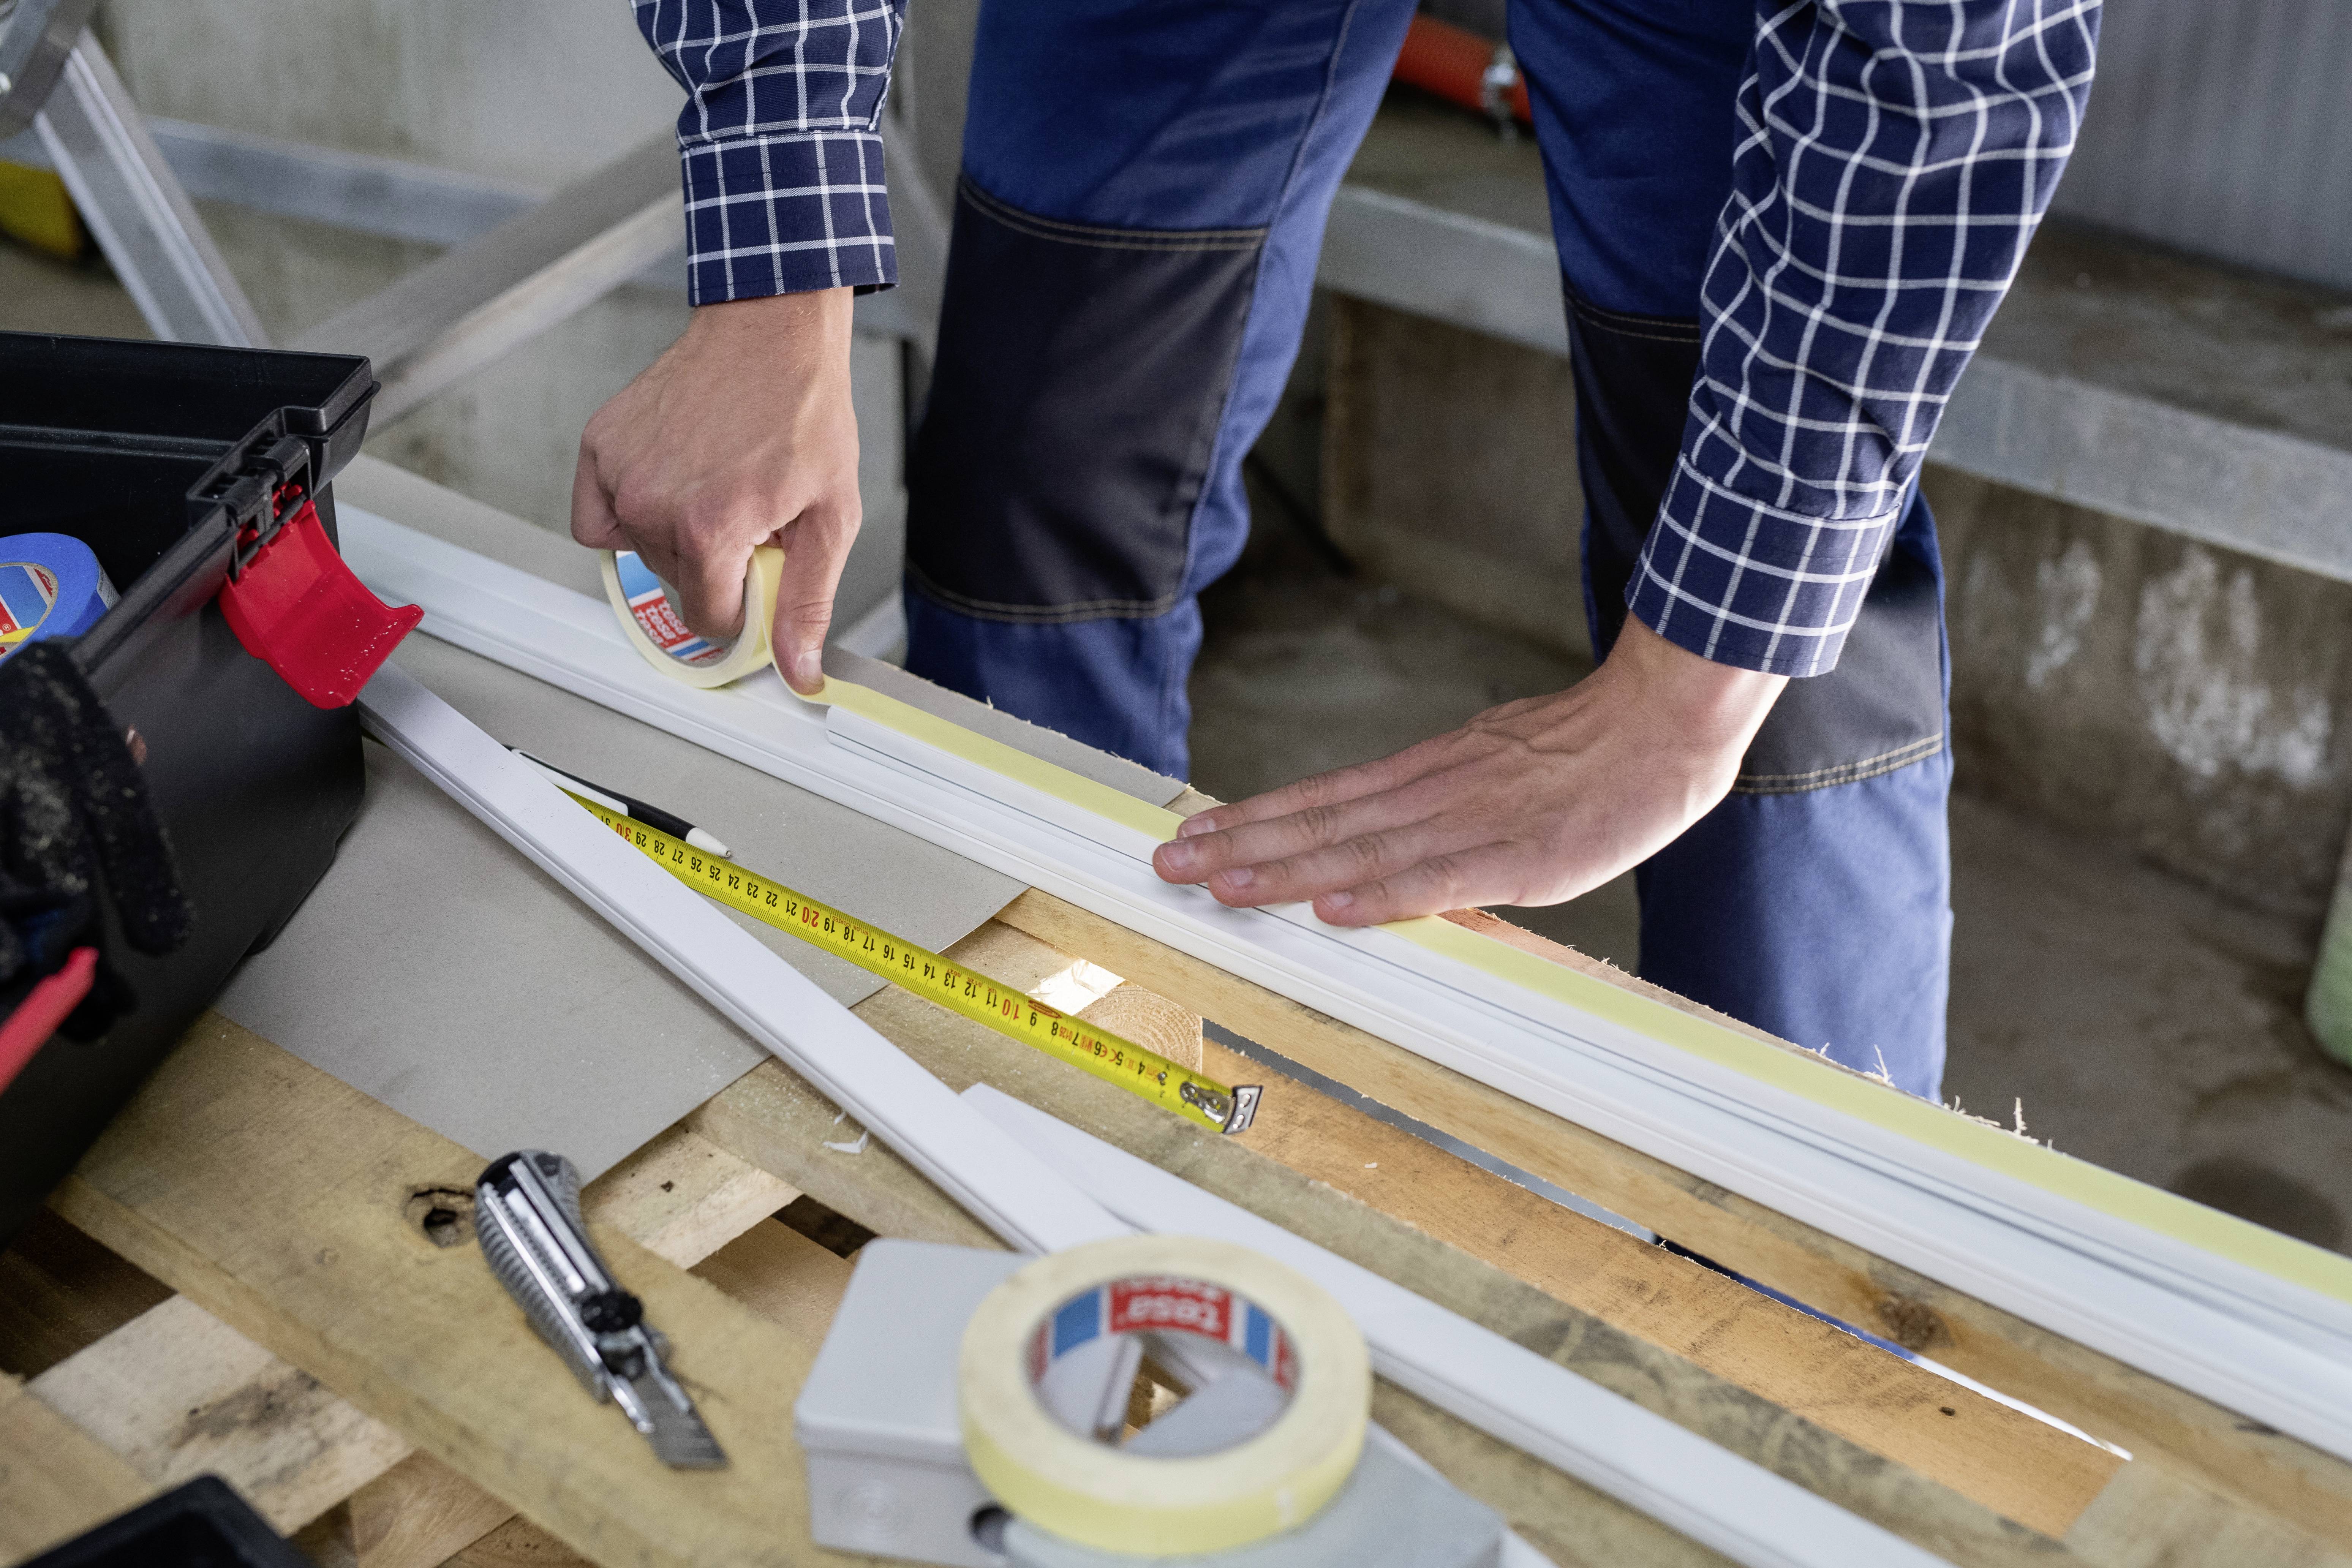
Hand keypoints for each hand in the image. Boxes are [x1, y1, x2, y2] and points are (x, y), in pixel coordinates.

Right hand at [571, 288, 858, 693]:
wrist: (771, 335)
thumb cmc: (804, 413)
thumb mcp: (831, 516)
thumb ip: (808, 601)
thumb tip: (799, 670)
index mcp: (709, 529)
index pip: (710, 618)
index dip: (742, 604)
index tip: (758, 573)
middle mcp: (653, 506)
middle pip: (677, 584)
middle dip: (715, 563)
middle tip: (747, 513)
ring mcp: (620, 474)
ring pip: (640, 551)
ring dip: (676, 535)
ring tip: (715, 485)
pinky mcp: (599, 445)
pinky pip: (596, 515)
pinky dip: (626, 512)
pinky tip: (667, 484)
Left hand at [1151, 617, 1785, 925]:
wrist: (1663, 722)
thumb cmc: (1588, 749)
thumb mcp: (1496, 764)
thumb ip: (1441, 801)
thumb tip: (1390, 842)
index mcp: (1428, 771)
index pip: (1322, 796)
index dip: (1254, 817)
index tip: (1194, 833)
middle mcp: (1434, 792)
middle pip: (1321, 821)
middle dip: (1241, 845)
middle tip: (1170, 863)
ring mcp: (1472, 822)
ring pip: (1361, 849)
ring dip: (1285, 871)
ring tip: (1220, 885)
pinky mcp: (1518, 856)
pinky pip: (1438, 879)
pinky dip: (1382, 895)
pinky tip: (1332, 909)